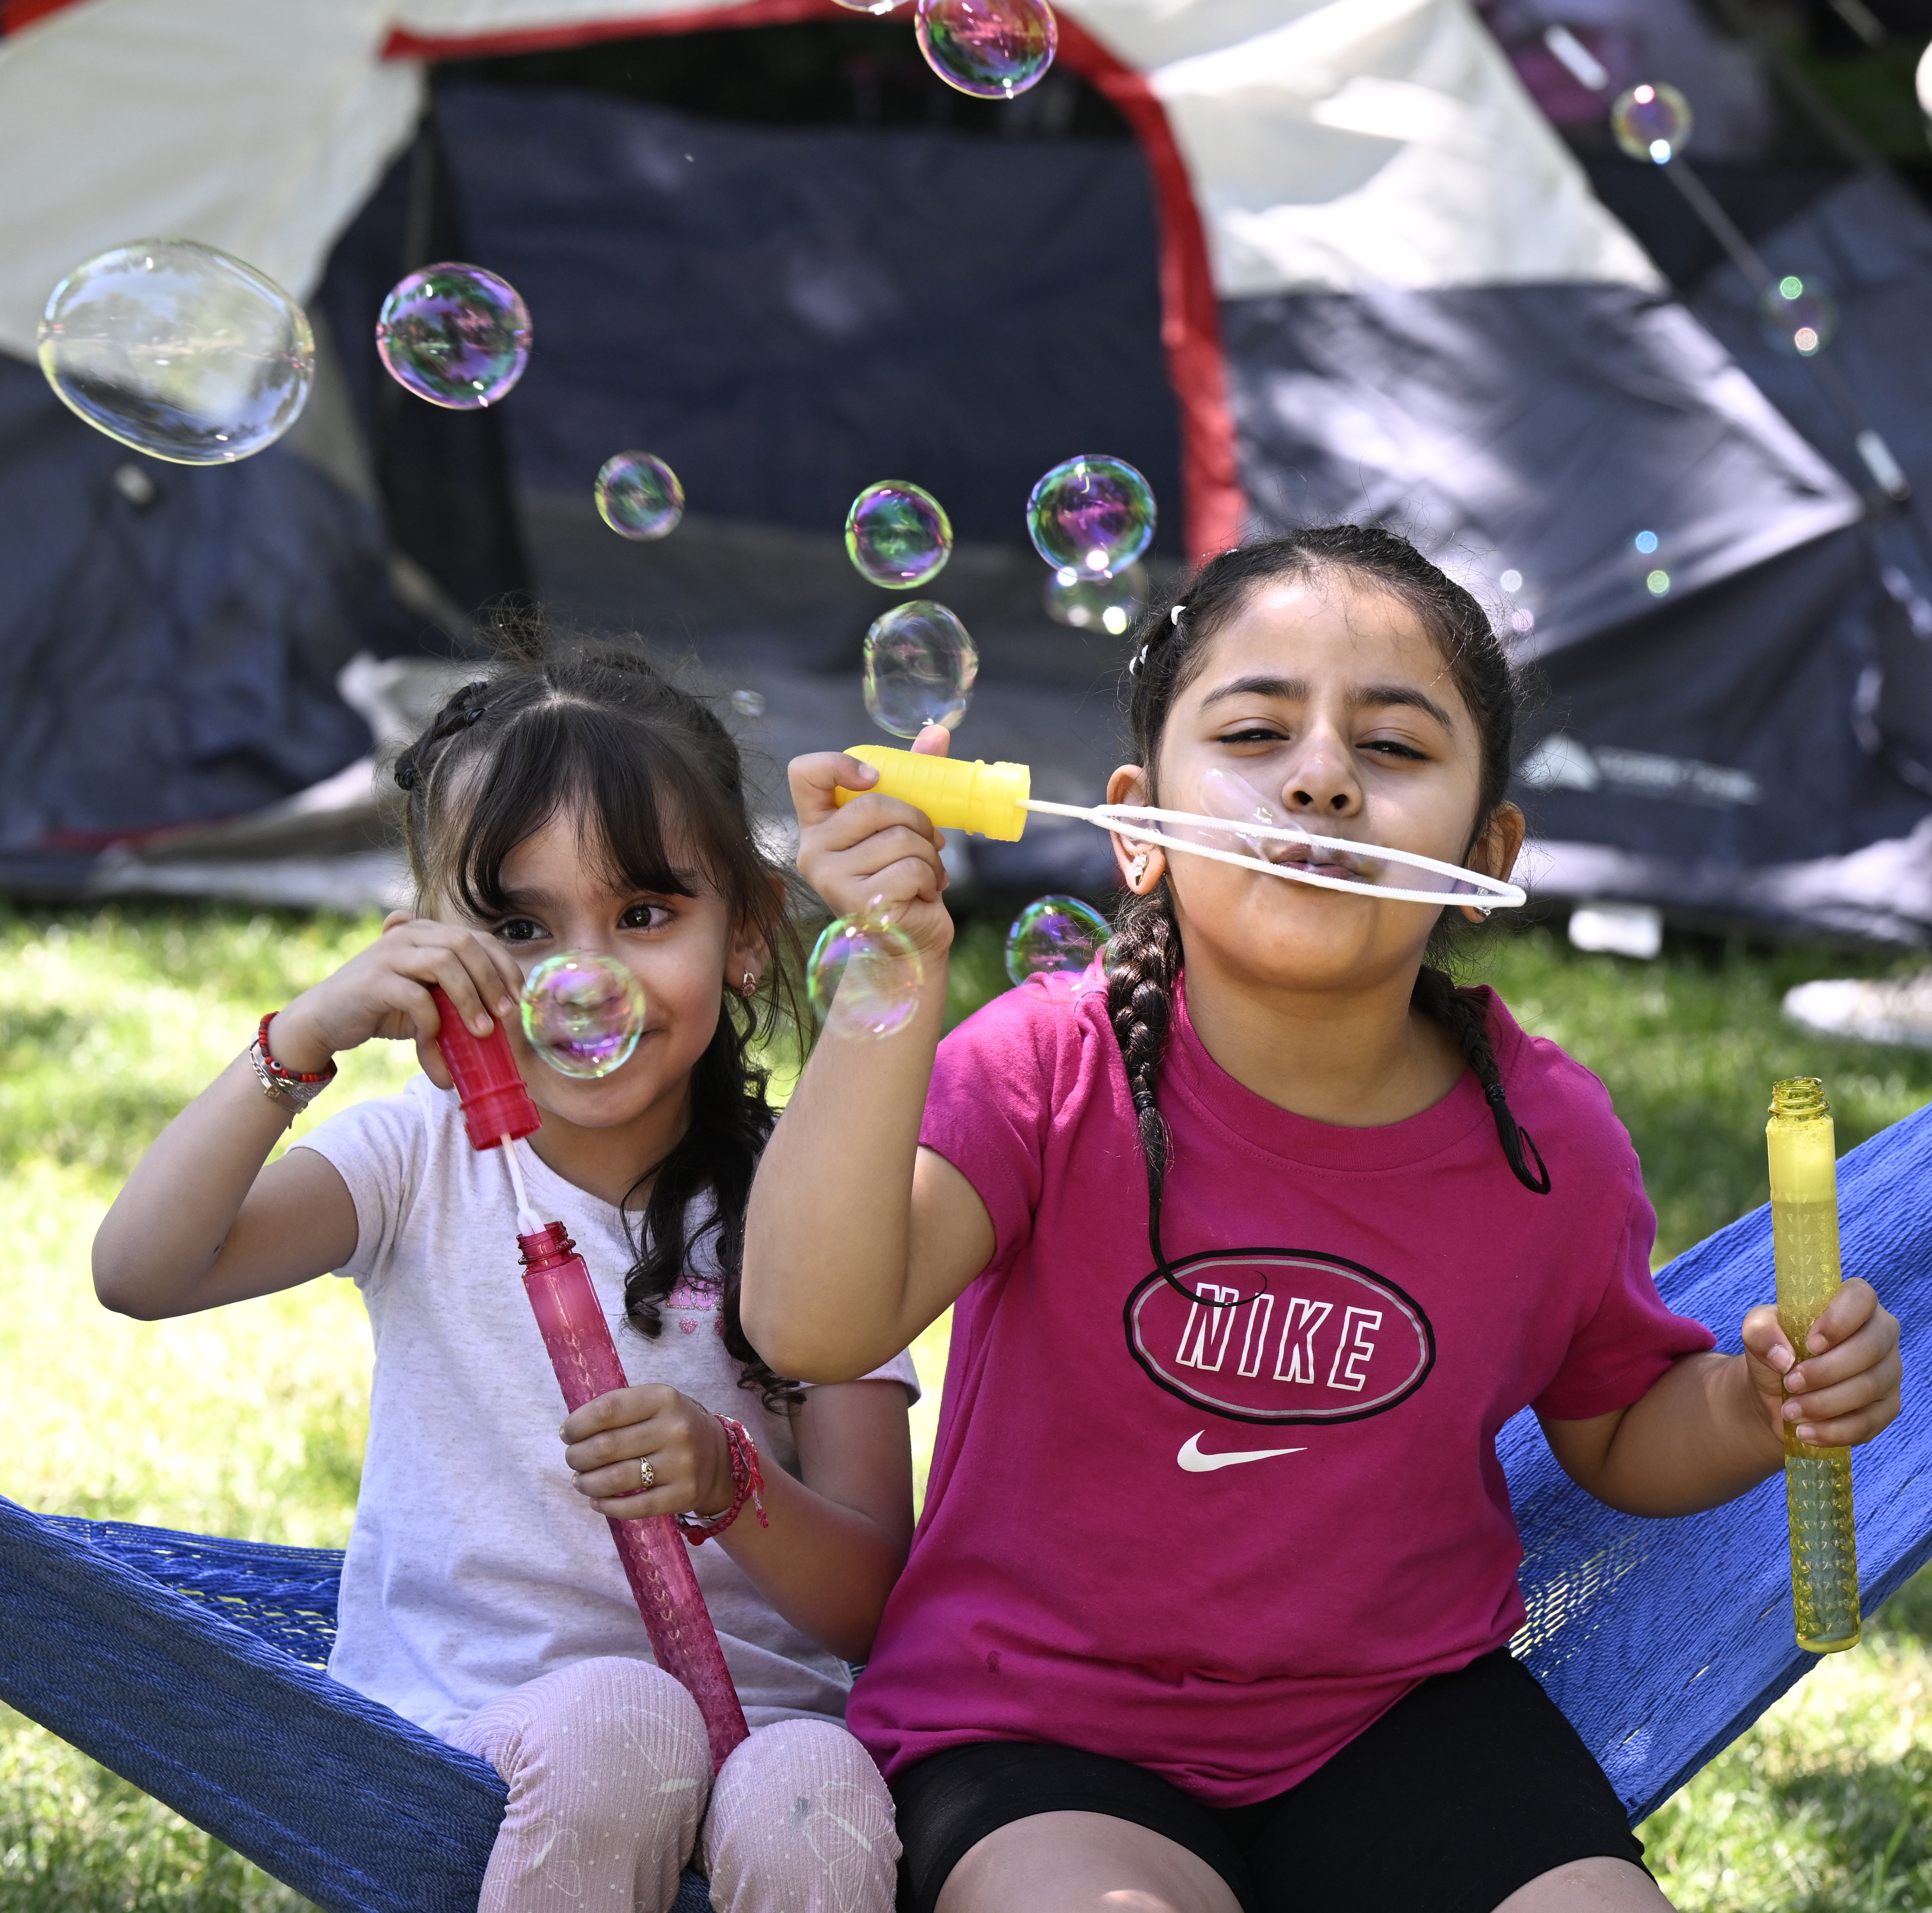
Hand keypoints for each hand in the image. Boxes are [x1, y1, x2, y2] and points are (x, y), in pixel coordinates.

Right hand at [266, 911, 524, 1089]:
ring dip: (470, 999)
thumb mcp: (425, 1003)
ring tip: (481, 1031)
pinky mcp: (373, 981)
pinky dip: (432, 1019)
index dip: (504, 966)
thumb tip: (497, 1034)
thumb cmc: (381, 1010)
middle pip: (466, 943)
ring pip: (445, 962)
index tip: (518, 997)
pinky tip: (432, 1036)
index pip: (478, 938)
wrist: (324, 1021)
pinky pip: (416, 996)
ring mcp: (388, 954)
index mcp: (425, 932)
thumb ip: (454, 1003)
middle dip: (491, 980)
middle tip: (504, 1014)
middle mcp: (408, 934)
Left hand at [561, 1384, 733, 1519]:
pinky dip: (607, 1507)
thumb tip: (570, 1431)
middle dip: (577, 1456)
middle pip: (606, 1446)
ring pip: (616, 1479)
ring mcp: (681, 1464)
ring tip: (580, 1481)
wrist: (718, 1457)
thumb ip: (618, 1410)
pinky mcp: (682, 1495)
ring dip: (587, 1483)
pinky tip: (597, 1502)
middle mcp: (674, 1430)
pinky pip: (634, 1506)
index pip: (608, 1410)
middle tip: (573, 1460)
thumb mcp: (653, 1403)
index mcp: (663, 1398)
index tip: (567, 1434)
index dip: (578, 1424)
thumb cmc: (672, 1426)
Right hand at [788, 723, 954, 960]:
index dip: (839, 763)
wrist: (909, 940)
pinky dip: (930, 879)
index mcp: (818, 824)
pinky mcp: (858, 905)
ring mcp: (831, 879)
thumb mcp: (905, 824)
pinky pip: (910, 870)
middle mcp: (813, 850)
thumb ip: (914, 779)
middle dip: (917, 819)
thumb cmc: (903, 877)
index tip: (875, 779)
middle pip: (872, 805)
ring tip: (927, 873)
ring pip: (899, 839)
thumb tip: (937, 732)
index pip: (804, 773)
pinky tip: (923, 893)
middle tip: (930, 840)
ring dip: (929, 854)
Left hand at [1741, 1278, 1901, 1447]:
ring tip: (1789, 1410)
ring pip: (1869, 1388)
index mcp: (1852, 1304)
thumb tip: (1783, 1358)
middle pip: (1870, 1347)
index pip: (1861, 1297)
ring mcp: (1889, 1372)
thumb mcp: (1757, 1333)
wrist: (1776, 1394)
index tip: (1810, 1343)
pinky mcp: (1887, 1408)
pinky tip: (1805, 1431)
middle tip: (1791, 1383)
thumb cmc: (1774, 1351)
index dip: (1839, 1319)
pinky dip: (1833, 1430)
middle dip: (1826, 1371)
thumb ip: (1760, 1330)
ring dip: (1824, 1403)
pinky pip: (1869, 1422)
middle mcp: (1879, 1335)